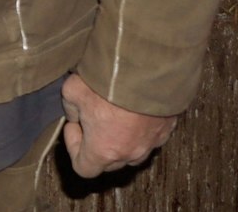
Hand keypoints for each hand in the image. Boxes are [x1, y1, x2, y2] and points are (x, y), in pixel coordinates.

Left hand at [60, 73, 176, 177]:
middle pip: (108, 163)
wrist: (146, 68)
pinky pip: (150, 138)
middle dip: (96, 144)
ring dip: (120, 140)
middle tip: (91, 118)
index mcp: (103, 150)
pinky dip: (140, 130)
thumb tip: (76, 115)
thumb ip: (70, 109)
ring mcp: (151, 143)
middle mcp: (129, 153)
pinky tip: (133, 108)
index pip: (84, 168)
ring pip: (132, 153)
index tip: (74, 126)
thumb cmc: (106, 83)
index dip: (73, 148)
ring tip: (114, 114)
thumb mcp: (72, 91)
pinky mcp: (166, 130)